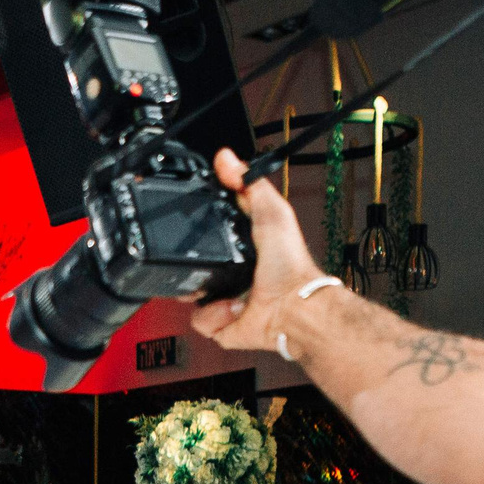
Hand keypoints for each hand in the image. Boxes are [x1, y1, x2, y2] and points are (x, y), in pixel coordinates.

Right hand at [190, 149, 329, 350]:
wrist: (293, 308)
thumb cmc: (290, 266)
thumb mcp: (271, 211)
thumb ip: (248, 184)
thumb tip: (226, 158)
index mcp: (243, 247)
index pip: (209, 233)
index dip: (197, 229)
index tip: (192, 225)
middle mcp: (234, 273)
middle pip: (193, 265)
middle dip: (190, 266)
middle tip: (204, 264)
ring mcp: (226, 300)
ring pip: (191, 296)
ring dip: (207, 295)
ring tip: (228, 292)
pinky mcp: (222, 325)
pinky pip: (201, 320)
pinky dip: (216, 315)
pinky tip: (233, 308)